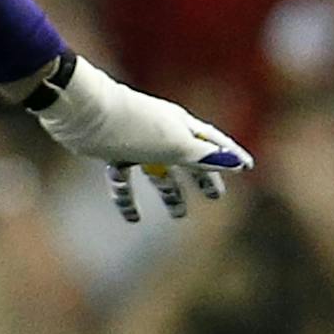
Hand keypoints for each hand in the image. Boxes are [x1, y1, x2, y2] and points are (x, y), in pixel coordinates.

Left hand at [25, 54, 253, 221]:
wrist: (86, 113)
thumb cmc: (133, 126)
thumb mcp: (174, 144)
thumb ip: (204, 156)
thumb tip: (237, 164)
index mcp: (181, 127)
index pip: (214, 142)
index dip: (231, 155)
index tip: (247, 167)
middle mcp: (162, 132)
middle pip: (188, 158)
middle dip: (203, 177)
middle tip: (215, 197)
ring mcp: (137, 142)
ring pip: (158, 172)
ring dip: (169, 192)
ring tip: (178, 215)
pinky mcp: (113, 151)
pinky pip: (125, 179)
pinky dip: (130, 199)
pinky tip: (133, 219)